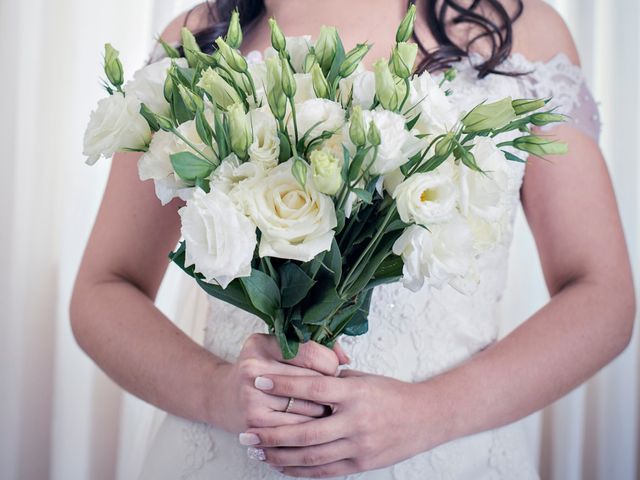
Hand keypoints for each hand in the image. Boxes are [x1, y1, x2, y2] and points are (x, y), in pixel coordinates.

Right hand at [213, 333, 348, 433]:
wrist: (226, 398)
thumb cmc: (262, 371)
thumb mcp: (279, 349)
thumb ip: (315, 347)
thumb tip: (346, 359)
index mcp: (261, 344)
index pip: (311, 353)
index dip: (330, 364)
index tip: (332, 371)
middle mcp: (252, 369)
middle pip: (311, 383)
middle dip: (328, 391)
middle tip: (332, 393)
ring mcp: (251, 397)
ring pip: (308, 408)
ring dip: (323, 412)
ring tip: (323, 409)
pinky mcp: (254, 423)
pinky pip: (297, 429)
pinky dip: (310, 429)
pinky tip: (312, 426)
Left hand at [241, 370, 449, 477]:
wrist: (426, 418)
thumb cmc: (391, 393)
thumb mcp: (363, 379)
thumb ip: (332, 382)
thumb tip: (300, 377)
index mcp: (355, 394)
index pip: (312, 389)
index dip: (283, 386)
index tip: (258, 381)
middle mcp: (355, 421)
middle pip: (305, 432)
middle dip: (271, 434)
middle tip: (246, 432)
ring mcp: (358, 447)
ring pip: (311, 457)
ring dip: (280, 456)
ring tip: (257, 452)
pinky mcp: (360, 465)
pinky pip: (324, 472)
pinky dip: (299, 471)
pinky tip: (281, 466)